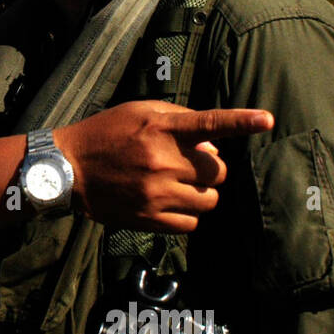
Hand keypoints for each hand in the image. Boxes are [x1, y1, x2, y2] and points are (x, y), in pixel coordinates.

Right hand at [60, 100, 273, 232]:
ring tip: (178, 184)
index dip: (241, 121)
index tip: (267, 120)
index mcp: (161, 129)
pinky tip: (169, 202)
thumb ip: (179, 118)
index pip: (209, 123)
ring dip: (201, 193)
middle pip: (219, 171)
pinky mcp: (149, 218)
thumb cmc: (105, 134)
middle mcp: (163, 161)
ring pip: (210, 200)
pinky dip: (188, 213)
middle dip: (210, 169)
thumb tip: (214, 141)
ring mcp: (156, 193)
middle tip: (188, 164)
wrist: (67, 169)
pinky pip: (192, 222)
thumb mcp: (139, 111)